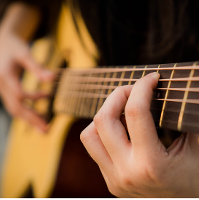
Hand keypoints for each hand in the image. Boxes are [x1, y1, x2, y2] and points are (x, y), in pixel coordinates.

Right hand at [0, 32, 54, 131]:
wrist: (1, 43)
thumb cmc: (14, 46)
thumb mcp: (25, 53)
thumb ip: (37, 67)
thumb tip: (52, 79)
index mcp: (5, 75)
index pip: (19, 94)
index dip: (35, 98)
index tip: (48, 96)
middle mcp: (1, 85)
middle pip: (16, 107)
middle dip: (32, 119)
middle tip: (46, 130)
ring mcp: (1, 90)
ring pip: (14, 109)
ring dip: (29, 119)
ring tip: (44, 126)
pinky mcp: (5, 91)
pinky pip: (14, 105)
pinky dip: (26, 111)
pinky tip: (37, 114)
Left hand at [81, 72, 198, 196]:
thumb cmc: (196, 175)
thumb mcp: (197, 145)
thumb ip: (183, 116)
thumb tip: (170, 89)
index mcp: (152, 165)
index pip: (136, 112)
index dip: (142, 87)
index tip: (151, 78)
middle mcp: (126, 173)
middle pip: (104, 120)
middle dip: (117, 95)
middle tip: (133, 90)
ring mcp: (114, 178)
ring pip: (89, 134)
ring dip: (104, 114)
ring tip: (122, 109)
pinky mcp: (109, 180)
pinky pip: (93, 147)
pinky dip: (102, 130)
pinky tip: (120, 127)